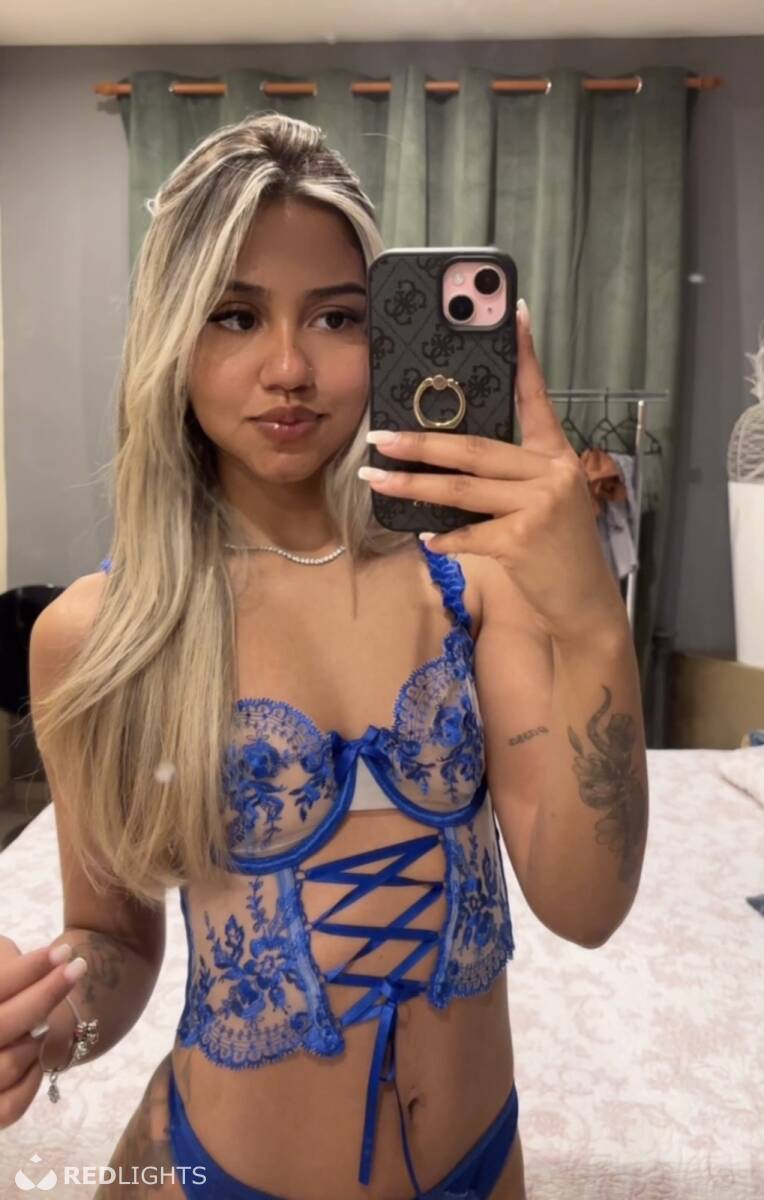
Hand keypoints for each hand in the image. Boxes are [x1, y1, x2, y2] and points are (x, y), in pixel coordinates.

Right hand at [0, 935, 83, 1127]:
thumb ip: (9, 968)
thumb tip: (51, 959)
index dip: (29, 968)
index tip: (64, 951)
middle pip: (2, 1024)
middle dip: (45, 994)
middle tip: (78, 967)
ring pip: (11, 1063)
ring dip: (35, 1041)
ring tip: (38, 1027)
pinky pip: (12, 1106)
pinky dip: (31, 1078)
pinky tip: (35, 1058)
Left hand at [359, 299, 625, 642]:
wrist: (585, 603)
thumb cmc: (556, 551)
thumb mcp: (544, 503)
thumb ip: (509, 479)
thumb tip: (445, 466)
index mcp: (556, 457)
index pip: (537, 398)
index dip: (525, 356)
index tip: (513, 313)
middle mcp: (552, 473)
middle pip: (474, 448)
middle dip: (421, 442)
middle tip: (380, 436)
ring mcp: (540, 506)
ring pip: (461, 489)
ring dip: (412, 484)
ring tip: (376, 477)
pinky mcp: (524, 540)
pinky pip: (468, 533)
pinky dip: (443, 537)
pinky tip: (426, 538)